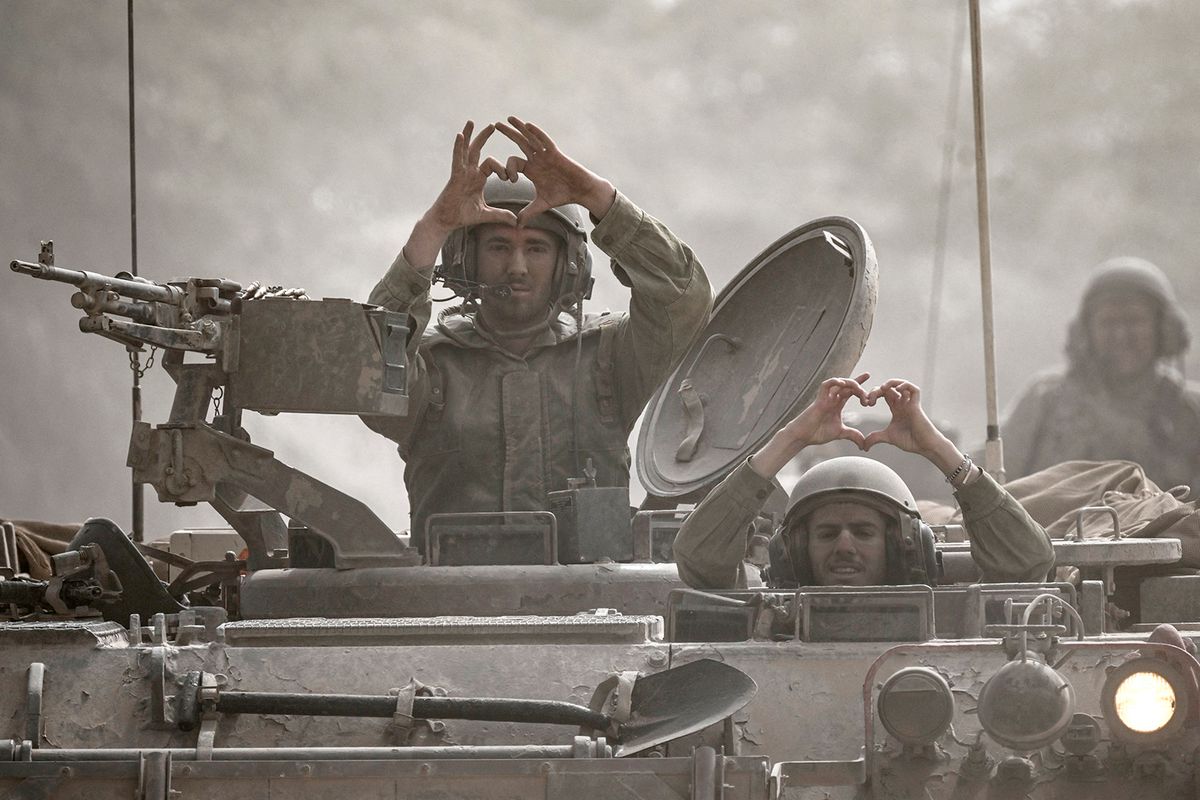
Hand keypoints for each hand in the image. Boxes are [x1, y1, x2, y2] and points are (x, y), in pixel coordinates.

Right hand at [402, 121, 518, 267]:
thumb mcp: (486, 214)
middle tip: (493, 124)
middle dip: (484, 137)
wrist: (447, 221)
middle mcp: (469, 172)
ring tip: (472, 121)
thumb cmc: (463, 216)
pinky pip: (457, 159)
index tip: (509, 179)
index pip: (492, 165)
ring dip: (469, 135)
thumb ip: (501, 215)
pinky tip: (460, 135)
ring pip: (466, 150)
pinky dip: (458, 147)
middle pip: (477, 150)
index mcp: (478, 178)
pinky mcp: (455, 176)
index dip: (502, 169)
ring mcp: (461, 173)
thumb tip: (516, 221)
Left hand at [494, 117, 615, 222]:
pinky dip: (536, 133)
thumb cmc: (563, 195)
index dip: (508, 169)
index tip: (507, 179)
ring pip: (530, 138)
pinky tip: (527, 126)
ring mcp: (546, 154)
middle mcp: (537, 158)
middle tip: (495, 125)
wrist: (580, 191)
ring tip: (508, 119)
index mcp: (531, 169)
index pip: (514, 163)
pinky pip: (544, 141)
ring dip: (519, 129)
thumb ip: (528, 212)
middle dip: (508, 134)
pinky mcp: (556, 153)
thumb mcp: (542, 204)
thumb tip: (517, 225)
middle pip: (519, 143)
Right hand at [780, 374, 870, 448]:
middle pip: (847, 385)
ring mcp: (826, 398)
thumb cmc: (818, 433)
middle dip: (859, 386)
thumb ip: (852, 435)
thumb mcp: (840, 433)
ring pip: (839, 382)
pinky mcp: (819, 400)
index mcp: (837, 404)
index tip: (870, 379)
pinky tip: (842, 383)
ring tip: (859, 389)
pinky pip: (825, 385)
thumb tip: (864, 445)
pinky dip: (833, 381)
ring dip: (850, 383)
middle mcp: (832, 398)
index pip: (850, 390)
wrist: (804, 436)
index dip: (860, 383)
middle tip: (868, 396)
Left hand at [862, 379, 960, 472]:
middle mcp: (903, 403)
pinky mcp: (917, 405)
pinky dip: (905, 385)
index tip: (865, 404)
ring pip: (902, 384)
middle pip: (889, 387)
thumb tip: (864, 447)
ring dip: (890, 383)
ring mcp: (910, 403)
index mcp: (896, 408)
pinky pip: (914, 389)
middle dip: (877, 390)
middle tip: (869, 400)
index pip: (883, 394)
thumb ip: (875, 438)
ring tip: (882, 388)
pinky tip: (897, 390)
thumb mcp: (888, 437)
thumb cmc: (910, 440)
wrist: (924, 446)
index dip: (872, 395)